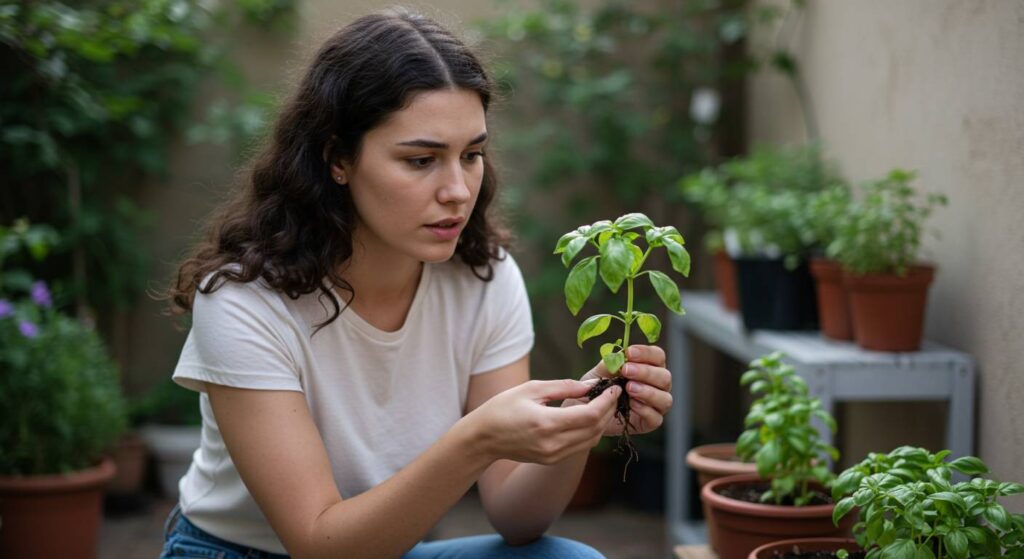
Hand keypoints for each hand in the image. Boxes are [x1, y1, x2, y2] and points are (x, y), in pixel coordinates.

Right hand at [464, 379, 619, 464]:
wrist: (483, 439)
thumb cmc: (503, 408)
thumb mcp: (532, 389)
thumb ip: (564, 386)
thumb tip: (591, 384)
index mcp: (547, 423)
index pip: (591, 415)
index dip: (608, 401)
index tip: (614, 387)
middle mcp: (553, 444)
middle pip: (596, 428)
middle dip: (609, 410)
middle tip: (614, 393)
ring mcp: (553, 455)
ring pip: (591, 440)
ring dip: (603, 422)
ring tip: (605, 403)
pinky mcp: (552, 460)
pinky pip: (580, 446)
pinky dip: (591, 431)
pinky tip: (590, 416)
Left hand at [564, 345, 672, 436]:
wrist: (591, 412)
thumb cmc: (599, 388)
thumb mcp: (600, 373)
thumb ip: (610, 364)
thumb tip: (619, 356)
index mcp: (651, 367)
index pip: (658, 356)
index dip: (646, 353)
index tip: (629, 352)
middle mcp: (658, 385)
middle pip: (665, 377)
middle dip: (646, 372)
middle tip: (626, 371)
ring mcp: (657, 405)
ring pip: (665, 398)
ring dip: (647, 392)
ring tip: (629, 388)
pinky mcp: (652, 422)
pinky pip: (656, 417)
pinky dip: (645, 410)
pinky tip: (632, 404)